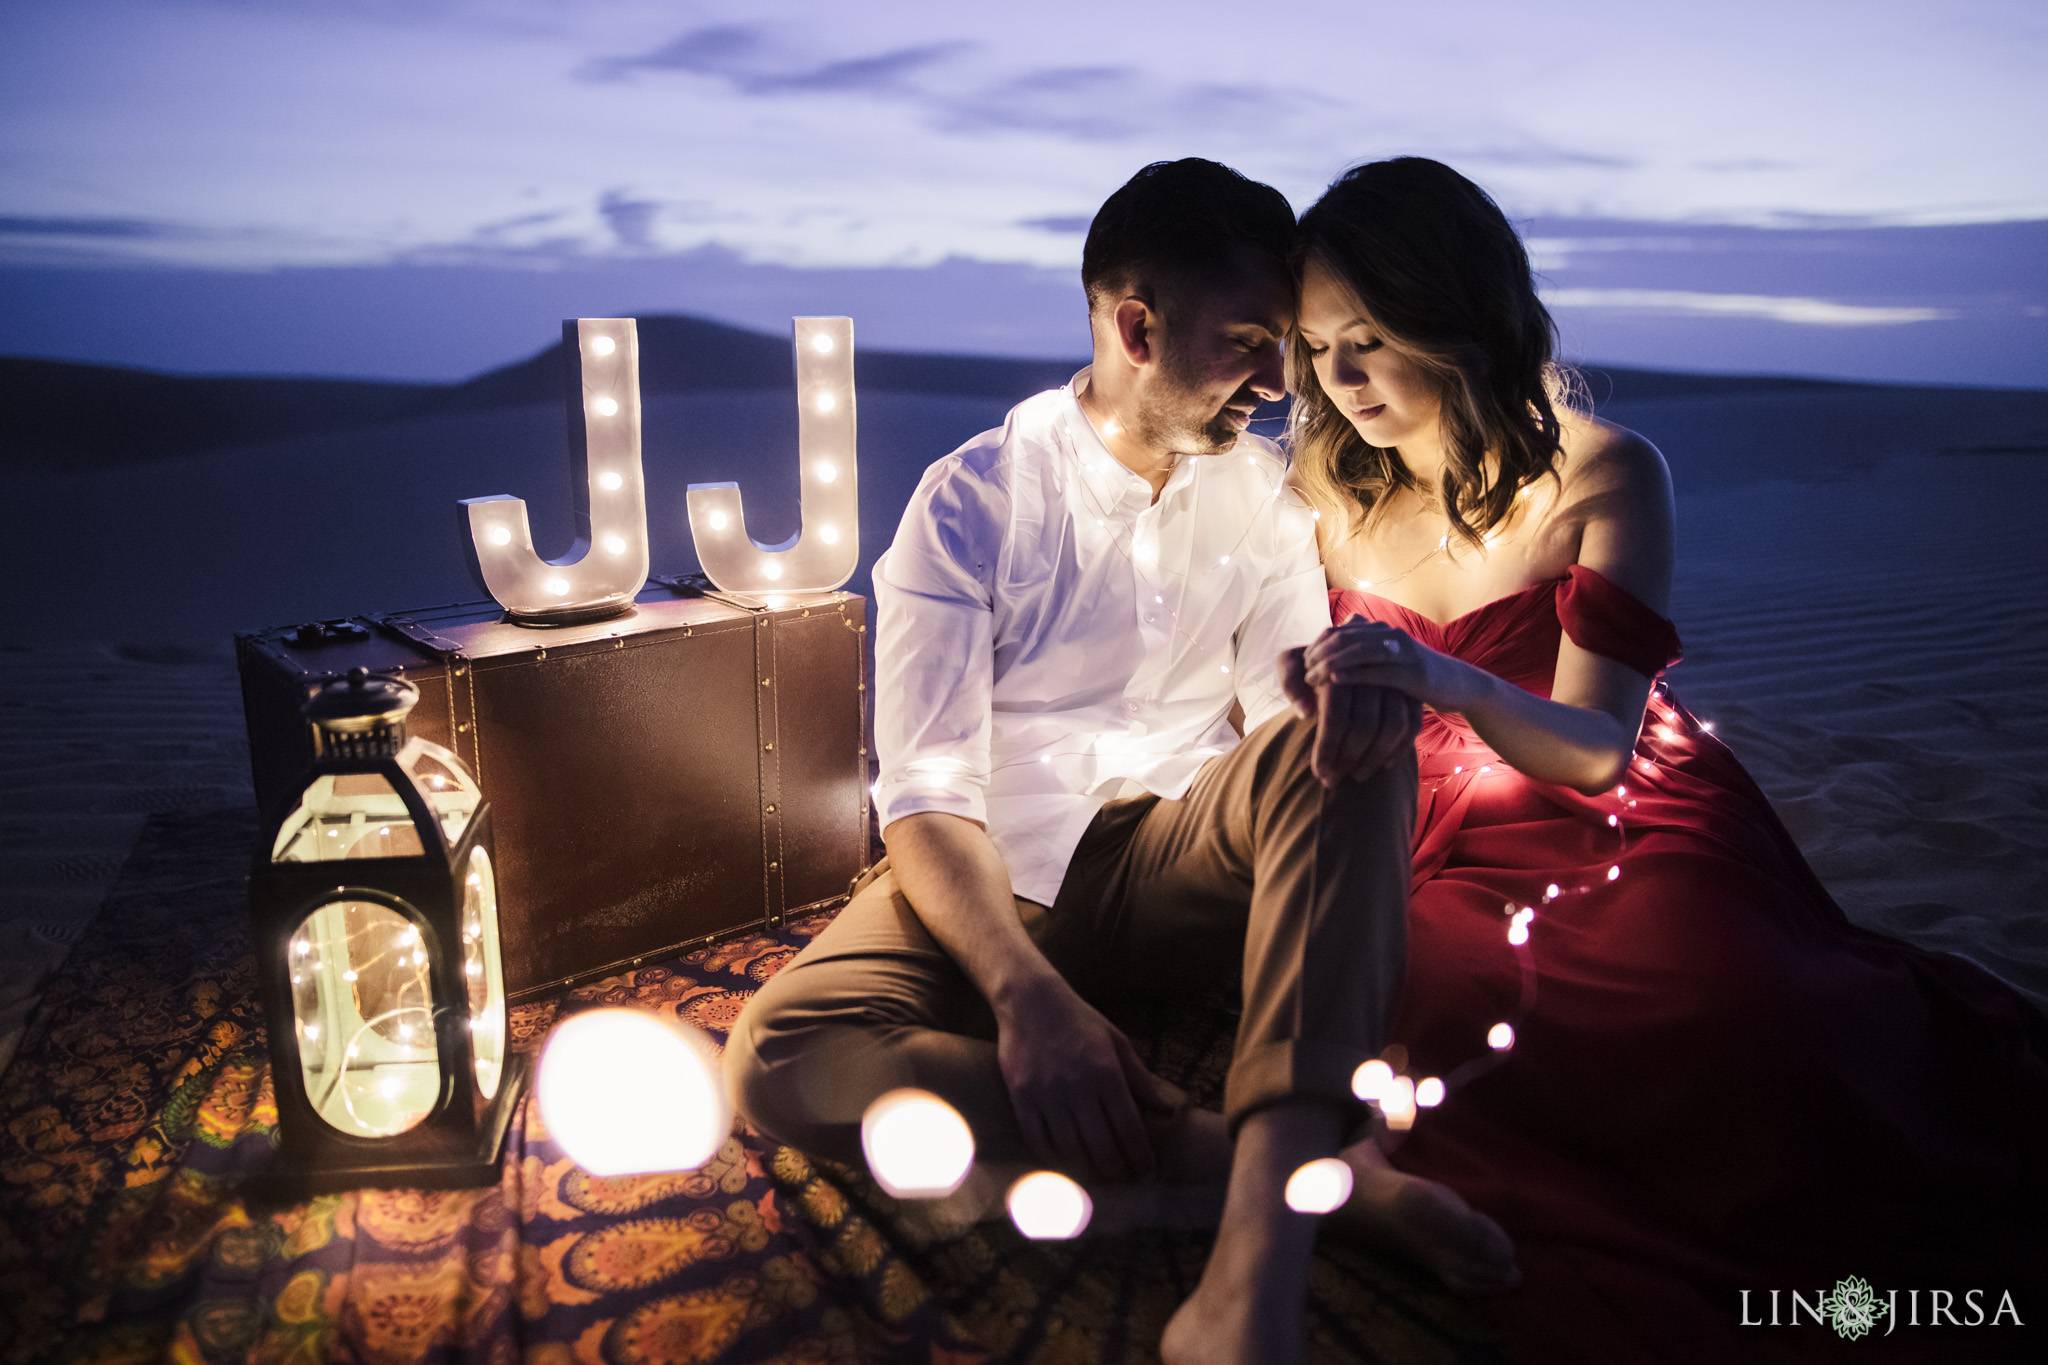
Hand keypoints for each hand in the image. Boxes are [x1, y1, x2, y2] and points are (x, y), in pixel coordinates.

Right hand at [994, 976, 1175, 1181]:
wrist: (1030, 1001)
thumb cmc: (1079, 1021)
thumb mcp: (1117, 1042)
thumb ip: (1141, 1079)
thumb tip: (1166, 1111)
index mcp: (1106, 1073)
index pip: (1129, 1128)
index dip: (1140, 1158)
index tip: (1147, 1175)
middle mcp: (1078, 1087)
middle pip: (1102, 1147)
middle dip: (1118, 1172)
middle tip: (1126, 1184)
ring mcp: (1047, 1094)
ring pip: (1070, 1150)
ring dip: (1088, 1172)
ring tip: (1100, 1182)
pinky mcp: (1021, 1097)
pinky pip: (1038, 1140)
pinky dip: (1052, 1160)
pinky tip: (1064, 1167)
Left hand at [1281, 643, 1421, 786]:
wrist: (1339, 662)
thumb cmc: (1312, 669)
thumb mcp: (1294, 665)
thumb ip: (1290, 679)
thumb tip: (1305, 712)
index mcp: (1340, 666)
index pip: (1336, 713)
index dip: (1328, 746)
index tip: (1320, 773)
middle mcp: (1370, 671)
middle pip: (1365, 723)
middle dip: (1349, 757)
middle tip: (1335, 780)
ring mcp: (1394, 682)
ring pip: (1393, 725)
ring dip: (1375, 757)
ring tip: (1357, 776)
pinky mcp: (1411, 694)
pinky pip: (1412, 724)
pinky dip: (1400, 748)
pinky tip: (1384, 767)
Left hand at [1304, 619, 1471, 708]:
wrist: (1456, 685)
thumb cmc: (1413, 678)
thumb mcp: (1384, 664)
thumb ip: (1360, 659)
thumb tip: (1326, 662)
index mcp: (1379, 631)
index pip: (1339, 631)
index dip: (1317, 645)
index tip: (1302, 663)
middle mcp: (1389, 634)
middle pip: (1344, 638)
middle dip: (1319, 654)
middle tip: (1302, 673)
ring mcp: (1402, 651)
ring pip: (1358, 651)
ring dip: (1331, 664)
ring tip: (1312, 678)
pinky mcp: (1412, 672)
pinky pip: (1379, 671)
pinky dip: (1355, 675)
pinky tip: (1336, 682)